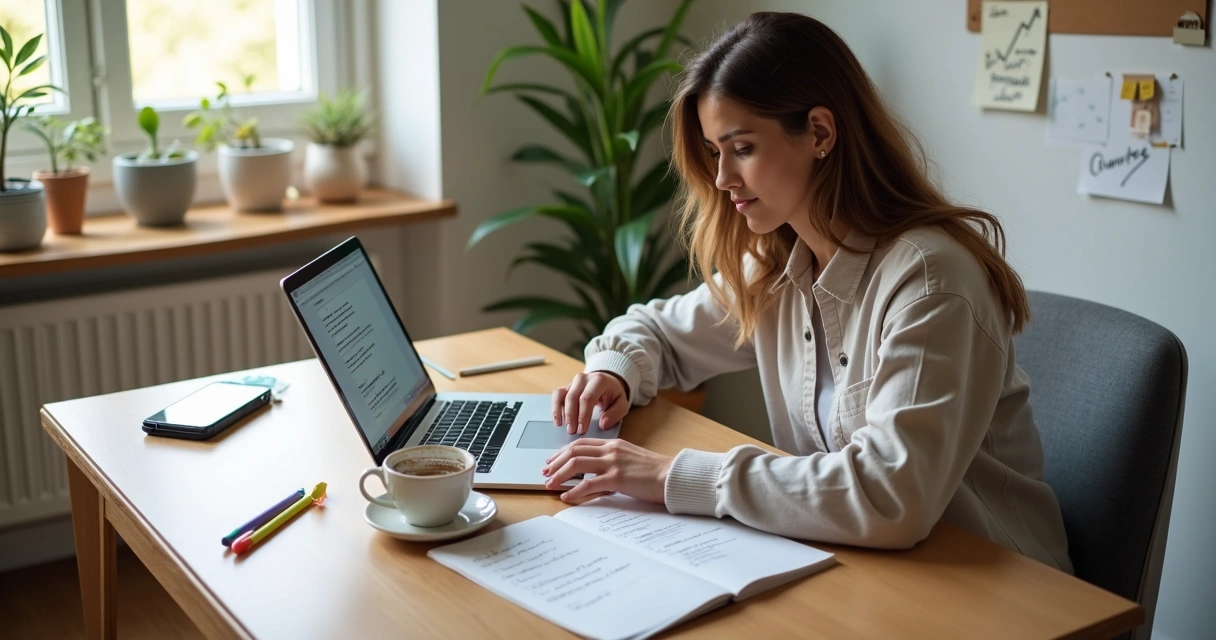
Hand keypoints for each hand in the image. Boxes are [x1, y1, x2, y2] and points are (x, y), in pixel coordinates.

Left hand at [542, 438, 672, 503]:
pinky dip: (574, 491)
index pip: (581, 443)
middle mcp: (611, 450)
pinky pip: (589, 484)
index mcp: (613, 444)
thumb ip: (613, 462)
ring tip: (549, 484)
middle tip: (544, 473)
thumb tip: (595, 475)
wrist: (672, 476)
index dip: (562, 452)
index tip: (552, 461)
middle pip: (574, 451)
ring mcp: (613, 463)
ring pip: (577, 464)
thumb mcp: (630, 460)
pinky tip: (566, 497)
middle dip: (555, 462)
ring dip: (559, 475)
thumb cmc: (655, 472)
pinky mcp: (617, 478)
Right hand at [551, 372, 629, 434]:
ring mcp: (573, 382)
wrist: (609, 382)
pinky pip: (557, 395)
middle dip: (571, 416)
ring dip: (560, 412)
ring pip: (562, 395)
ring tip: (563, 427)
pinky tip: (558, 421)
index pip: (587, 398)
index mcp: (599, 380)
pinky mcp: (567, 387)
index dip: (583, 415)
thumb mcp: (622, 404)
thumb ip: (615, 414)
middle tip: (572, 432)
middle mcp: (584, 378)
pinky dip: (555, 408)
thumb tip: (603, 424)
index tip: (582, 430)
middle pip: (573, 397)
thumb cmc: (614, 395)